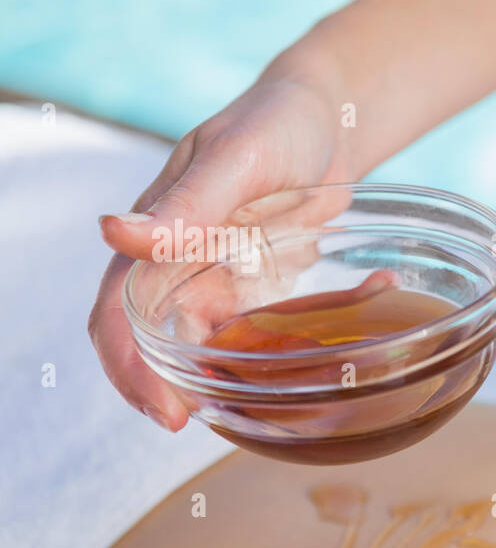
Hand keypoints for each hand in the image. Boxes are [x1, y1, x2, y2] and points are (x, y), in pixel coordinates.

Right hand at [89, 71, 353, 428]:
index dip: (131, 367)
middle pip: (155, 344)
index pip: (120, 313)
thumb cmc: (275, 123)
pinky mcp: (258, 289)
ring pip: (205, 349)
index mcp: (157, 234)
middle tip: (202, 427)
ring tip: (258, 412)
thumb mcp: (236, 159)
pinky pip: (258, 334)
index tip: (165, 412)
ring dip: (222, 383)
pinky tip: (328, 360)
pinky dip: (282, 352)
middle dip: (169, 391)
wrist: (327, 120)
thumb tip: (114, 235)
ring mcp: (219, 279)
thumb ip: (186, 204)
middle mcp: (180, 265)